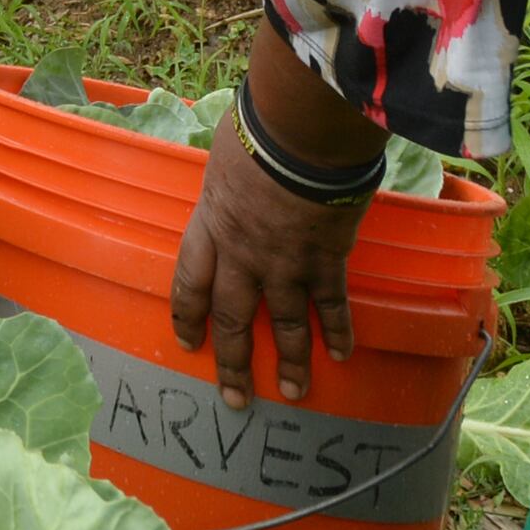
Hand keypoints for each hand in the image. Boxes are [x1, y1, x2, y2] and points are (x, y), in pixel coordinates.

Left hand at [169, 117, 374, 410]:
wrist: (301, 136)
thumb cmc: (258, 132)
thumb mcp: (224, 155)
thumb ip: (226, 181)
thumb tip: (232, 172)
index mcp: (210, 227)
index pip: (189, 284)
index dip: (188, 317)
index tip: (189, 344)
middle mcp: (242, 256)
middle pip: (231, 319)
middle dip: (233, 363)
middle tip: (234, 397)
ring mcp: (285, 263)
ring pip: (285, 325)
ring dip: (291, 363)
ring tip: (294, 393)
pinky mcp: (326, 260)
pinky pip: (331, 305)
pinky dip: (338, 331)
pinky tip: (342, 355)